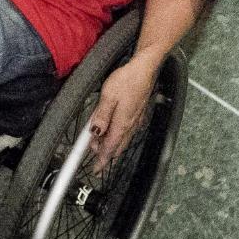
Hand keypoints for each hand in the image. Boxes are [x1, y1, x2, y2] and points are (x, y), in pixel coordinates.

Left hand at [87, 57, 158, 174]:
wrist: (145, 69)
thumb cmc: (127, 79)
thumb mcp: (108, 96)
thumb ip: (101, 115)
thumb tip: (95, 132)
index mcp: (122, 123)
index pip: (109, 148)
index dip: (101, 160)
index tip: (96, 170)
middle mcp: (130, 125)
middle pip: (116, 146)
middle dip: (105, 152)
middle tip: (93, 152)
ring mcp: (136, 120)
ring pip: (123, 139)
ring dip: (111, 143)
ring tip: (100, 141)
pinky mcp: (139, 113)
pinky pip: (128, 130)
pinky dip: (119, 134)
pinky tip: (117, 130)